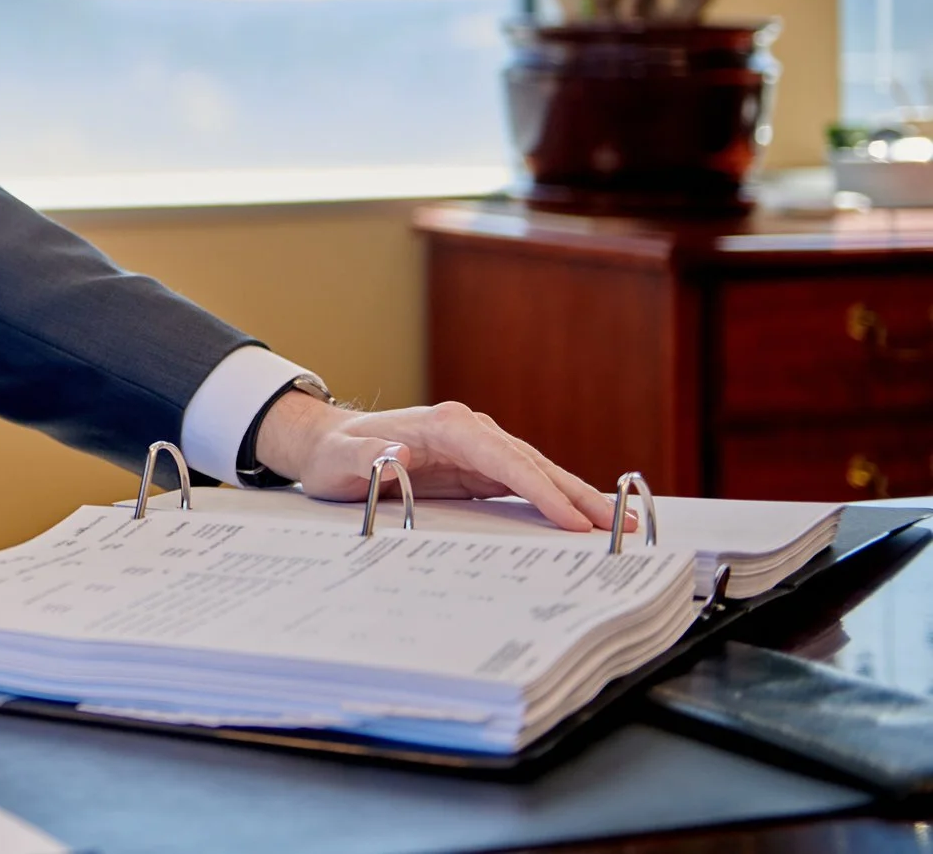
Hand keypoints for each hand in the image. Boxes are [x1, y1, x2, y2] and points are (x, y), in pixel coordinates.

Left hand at [252, 392, 617, 532]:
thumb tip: (401, 456)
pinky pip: (524, 484)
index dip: (538, 488)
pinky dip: (554, 501)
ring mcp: (477, 449)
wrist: (329, 444)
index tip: (569, 517)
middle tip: (621, 524)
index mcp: (443, 426)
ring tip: (619, 523)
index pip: (501, 457)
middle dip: (576, 494)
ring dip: (576, 498)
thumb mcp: (339, 460)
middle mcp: (468, 432)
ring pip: (536, 472)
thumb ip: (367, 457)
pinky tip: (581, 520)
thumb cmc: (335, 453)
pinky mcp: (478, 468)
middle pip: (531, 463)